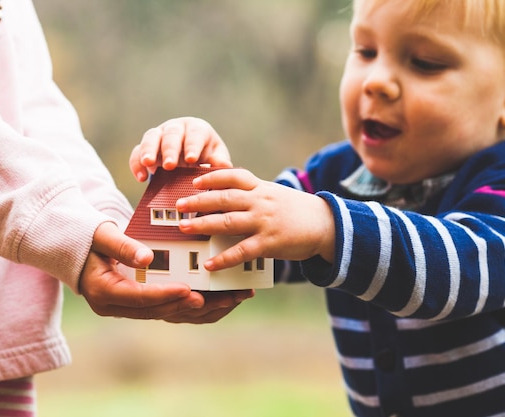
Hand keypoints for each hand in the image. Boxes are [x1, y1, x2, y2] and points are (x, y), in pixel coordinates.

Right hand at [80, 222, 253, 322]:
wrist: (78, 249)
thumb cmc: (89, 238)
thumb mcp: (102, 236)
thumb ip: (122, 246)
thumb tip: (147, 258)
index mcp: (105, 292)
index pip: (140, 298)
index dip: (165, 295)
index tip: (188, 290)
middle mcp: (118, 307)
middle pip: (160, 312)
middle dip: (194, 305)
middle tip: (223, 297)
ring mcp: (130, 309)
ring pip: (171, 315)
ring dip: (204, 309)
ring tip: (233, 298)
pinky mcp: (142, 306)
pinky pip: (172, 311)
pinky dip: (197, 307)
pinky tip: (222, 299)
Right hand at [130, 117, 231, 181]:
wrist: (191, 163)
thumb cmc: (207, 158)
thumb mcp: (216, 159)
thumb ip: (219, 162)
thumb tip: (224, 165)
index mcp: (197, 129)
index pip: (195, 133)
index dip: (192, 145)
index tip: (191, 159)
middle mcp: (177, 128)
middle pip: (171, 134)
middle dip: (170, 149)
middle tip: (170, 165)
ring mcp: (159, 136)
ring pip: (151, 137)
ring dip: (148, 150)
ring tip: (148, 164)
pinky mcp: (145, 148)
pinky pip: (137, 152)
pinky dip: (136, 163)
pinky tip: (141, 178)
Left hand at [176, 169, 335, 269]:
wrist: (326, 225)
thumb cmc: (294, 210)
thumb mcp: (273, 194)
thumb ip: (251, 193)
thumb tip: (221, 194)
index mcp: (260, 188)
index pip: (233, 177)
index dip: (212, 177)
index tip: (194, 180)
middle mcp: (260, 202)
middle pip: (224, 198)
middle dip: (199, 201)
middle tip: (178, 205)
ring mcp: (264, 222)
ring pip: (228, 222)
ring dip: (204, 225)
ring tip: (184, 228)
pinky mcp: (270, 243)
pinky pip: (242, 252)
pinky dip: (224, 258)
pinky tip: (210, 264)